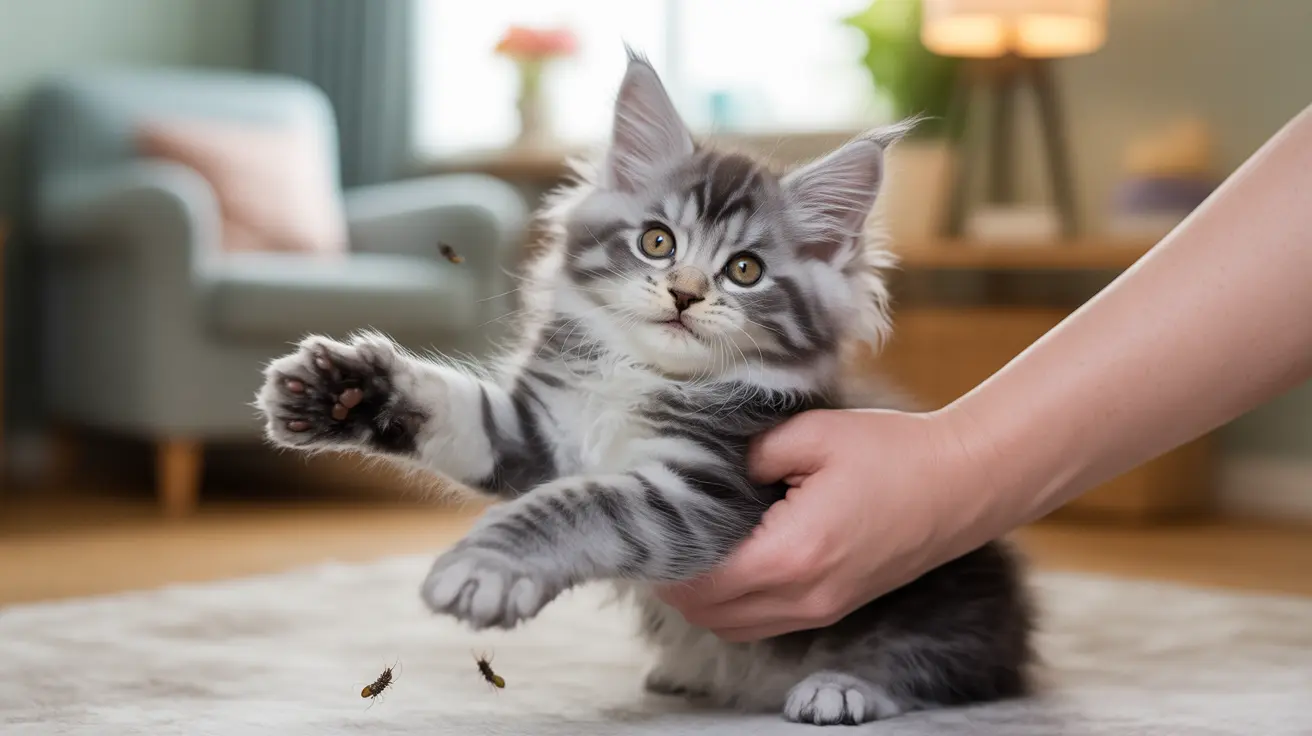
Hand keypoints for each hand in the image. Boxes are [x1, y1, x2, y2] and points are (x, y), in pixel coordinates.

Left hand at [657, 408, 1001, 641]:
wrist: (962, 483)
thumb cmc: (893, 454)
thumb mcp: (812, 434)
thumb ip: (750, 453)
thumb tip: (710, 469)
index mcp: (791, 555)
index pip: (699, 583)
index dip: (664, 561)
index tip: (649, 528)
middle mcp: (803, 597)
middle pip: (708, 615)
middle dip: (676, 583)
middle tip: (662, 537)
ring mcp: (821, 609)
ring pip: (733, 627)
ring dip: (704, 599)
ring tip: (693, 549)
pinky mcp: (834, 606)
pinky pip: (765, 623)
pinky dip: (736, 604)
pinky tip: (733, 560)